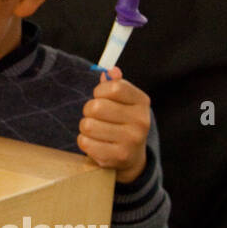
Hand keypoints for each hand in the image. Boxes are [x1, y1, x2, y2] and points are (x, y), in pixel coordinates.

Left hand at [78, 67, 149, 184]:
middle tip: (95, 116)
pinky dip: (84, 141)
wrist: (131, 156)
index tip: (100, 96)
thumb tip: (111, 71)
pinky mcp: (118, 157)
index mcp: (142, 102)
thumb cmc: (121, 121)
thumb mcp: (123, 101)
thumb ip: (116, 84)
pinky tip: (95, 142)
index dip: (99, 91)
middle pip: (97, 107)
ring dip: (85, 126)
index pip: (114, 87)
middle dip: (89, 110)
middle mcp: (141, 121)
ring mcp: (131, 141)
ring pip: (88, 125)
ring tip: (95, 130)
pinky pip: (85, 142)